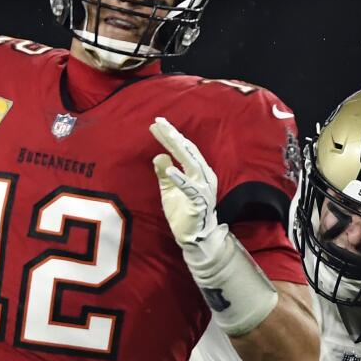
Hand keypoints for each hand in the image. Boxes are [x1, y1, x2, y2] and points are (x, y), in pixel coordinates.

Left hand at [151, 117, 219, 247]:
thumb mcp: (169, 190)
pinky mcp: (200, 203)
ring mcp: (204, 189)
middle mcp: (204, 176)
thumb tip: (158, 155)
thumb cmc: (183, 212)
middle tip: (159, 122)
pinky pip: (191, 189)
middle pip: (188, 151)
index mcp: (198, 171)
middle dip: (173, 136)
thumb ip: (164, 174)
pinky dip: (181, 179)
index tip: (156, 124)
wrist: (194, 237)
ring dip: (179, 149)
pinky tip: (170, 170)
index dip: (170, 136)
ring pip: (192, 164)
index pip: (183, 149)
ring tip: (167, 136)